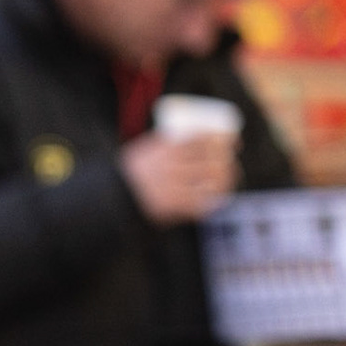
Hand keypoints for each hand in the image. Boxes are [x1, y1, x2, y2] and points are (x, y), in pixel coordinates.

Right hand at [119, 131, 237, 224]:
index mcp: (165, 147)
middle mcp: (171, 164)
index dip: (223, 141)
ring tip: (226, 184)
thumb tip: (199, 142)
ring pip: (210, 182)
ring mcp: (172, 185)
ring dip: (224, 183)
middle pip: (212, 161)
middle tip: (232, 167)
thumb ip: (169, 146)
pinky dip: (211, 203)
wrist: (110, 197)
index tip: (235, 144)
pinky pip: (200, 203)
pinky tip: (216, 202)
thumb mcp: (146, 150)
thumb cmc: (129, 173)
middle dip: (228, 164)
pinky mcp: (171, 206)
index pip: (203, 139)